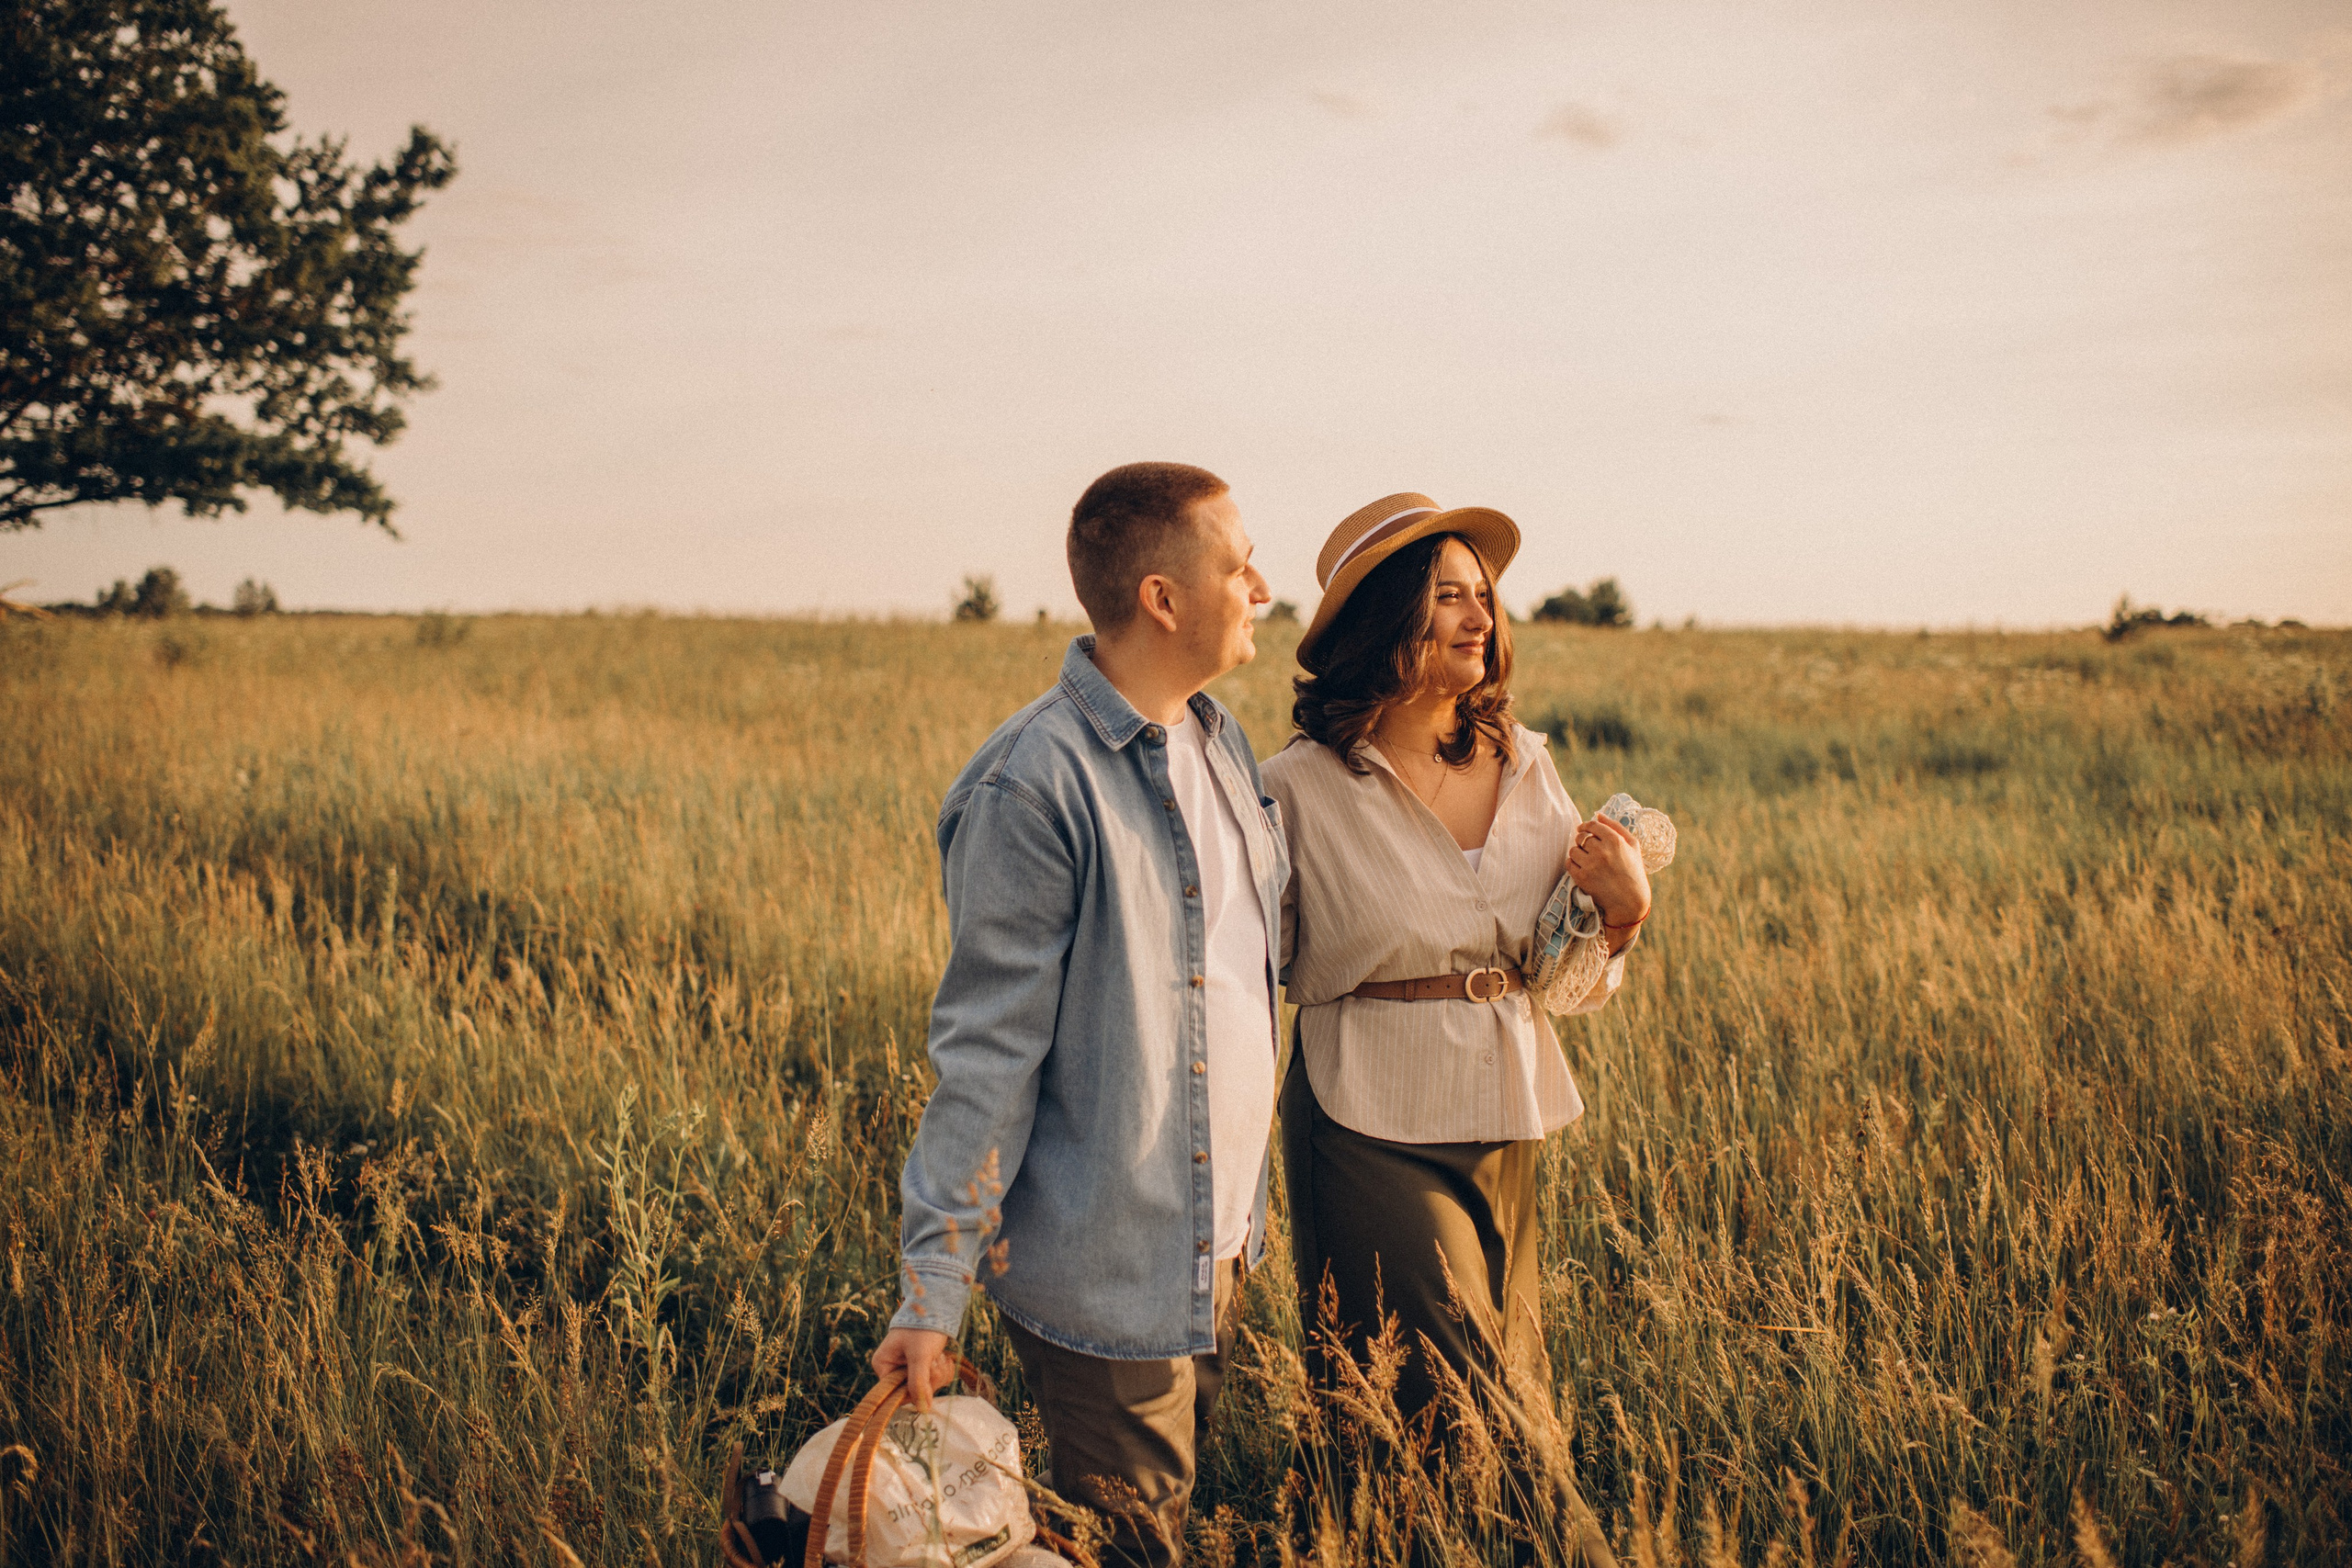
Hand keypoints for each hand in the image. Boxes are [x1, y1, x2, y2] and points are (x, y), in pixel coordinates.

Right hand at [871, 1327, 957, 1411]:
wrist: (939, 1306)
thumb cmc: (924, 1327)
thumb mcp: (920, 1355)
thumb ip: (919, 1382)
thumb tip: (922, 1409)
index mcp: (883, 1365)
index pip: (897, 1393)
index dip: (915, 1390)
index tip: (928, 1375)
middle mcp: (892, 1368)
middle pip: (913, 1390)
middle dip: (930, 1378)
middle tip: (935, 1360)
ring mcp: (908, 1367)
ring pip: (927, 1386)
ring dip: (938, 1373)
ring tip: (940, 1356)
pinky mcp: (922, 1365)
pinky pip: (934, 1379)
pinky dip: (942, 1370)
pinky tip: (944, 1357)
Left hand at [1567, 816, 1649, 944]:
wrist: (1630, 901)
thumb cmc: (1633, 871)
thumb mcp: (1633, 846)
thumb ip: (1616, 827)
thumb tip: (1598, 815)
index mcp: (1615, 841)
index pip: (1592, 825)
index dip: (1586, 826)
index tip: (1583, 829)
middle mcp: (1602, 851)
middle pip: (1581, 837)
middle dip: (1582, 840)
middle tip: (1587, 847)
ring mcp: (1590, 865)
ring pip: (1573, 850)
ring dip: (1577, 852)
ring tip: (1586, 859)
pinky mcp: (1582, 878)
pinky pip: (1569, 864)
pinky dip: (1573, 864)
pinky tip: (1582, 868)